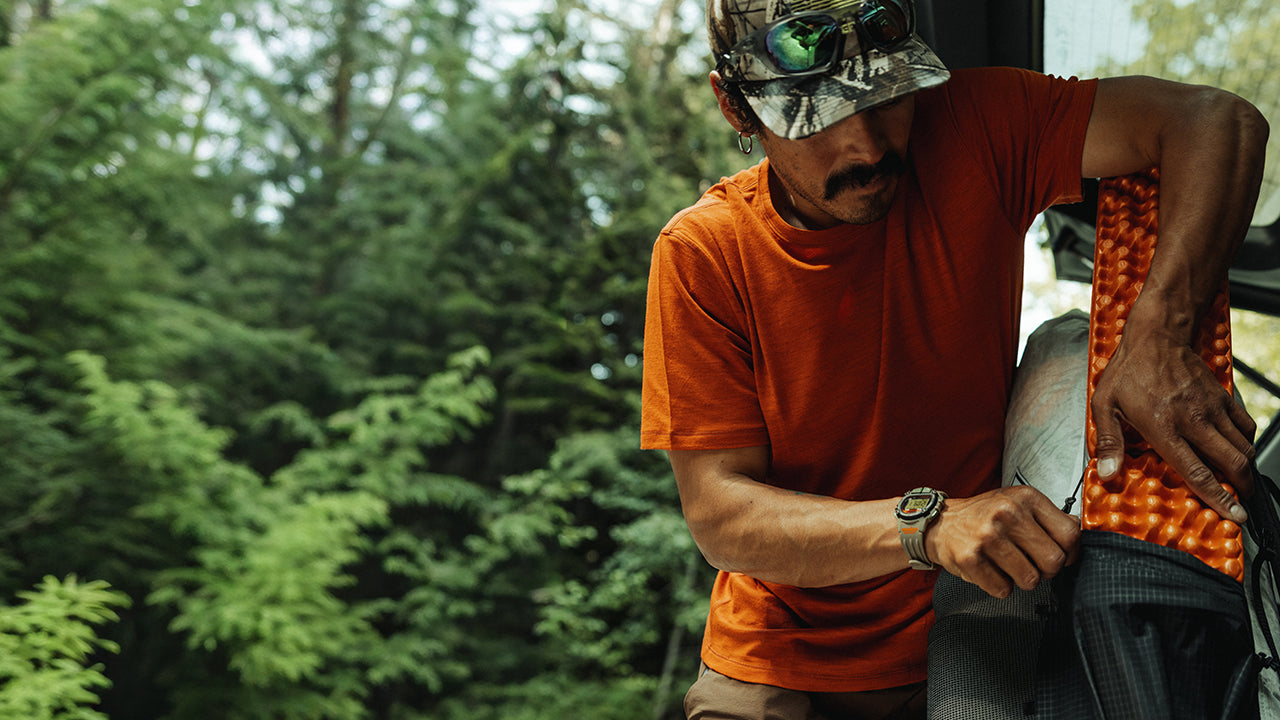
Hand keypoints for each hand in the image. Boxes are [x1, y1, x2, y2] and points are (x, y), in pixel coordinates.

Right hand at [926, 486, 1079, 598]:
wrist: (940, 523)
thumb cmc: (984, 515)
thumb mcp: (1017, 503)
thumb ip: (1048, 516)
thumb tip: (1077, 529)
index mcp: (1025, 498)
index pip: (1070, 534)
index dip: (1071, 553)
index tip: (1062, 556)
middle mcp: (1007, 514)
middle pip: (1053, 562)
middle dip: (1046, 570)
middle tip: (1032, 564)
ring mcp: (987, 537)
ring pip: (1030, 580)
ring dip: (1022, 579)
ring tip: (1009, 566)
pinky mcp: (970, 559)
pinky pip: (1003, 590)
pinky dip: (1000, 587)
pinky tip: (991, 571)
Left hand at [1090, 326, 1255, 521]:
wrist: (1156, 337)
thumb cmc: (1127, 372)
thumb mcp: (1105, 405)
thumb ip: (1109, 443)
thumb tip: (1107, 474)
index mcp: (1164, 428)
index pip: (1197, 472)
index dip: (1219, 498)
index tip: (1234, 515)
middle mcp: (1193, 420)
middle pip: (1231, 463)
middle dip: (1241, 487)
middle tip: (1241, 502)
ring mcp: (1212, 407)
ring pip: (1243, 446)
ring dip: (1245, 467)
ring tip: (1239, 480)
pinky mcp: (1222, 396)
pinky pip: (1246, 425)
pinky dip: (1246, 441)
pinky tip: (1236, 448)